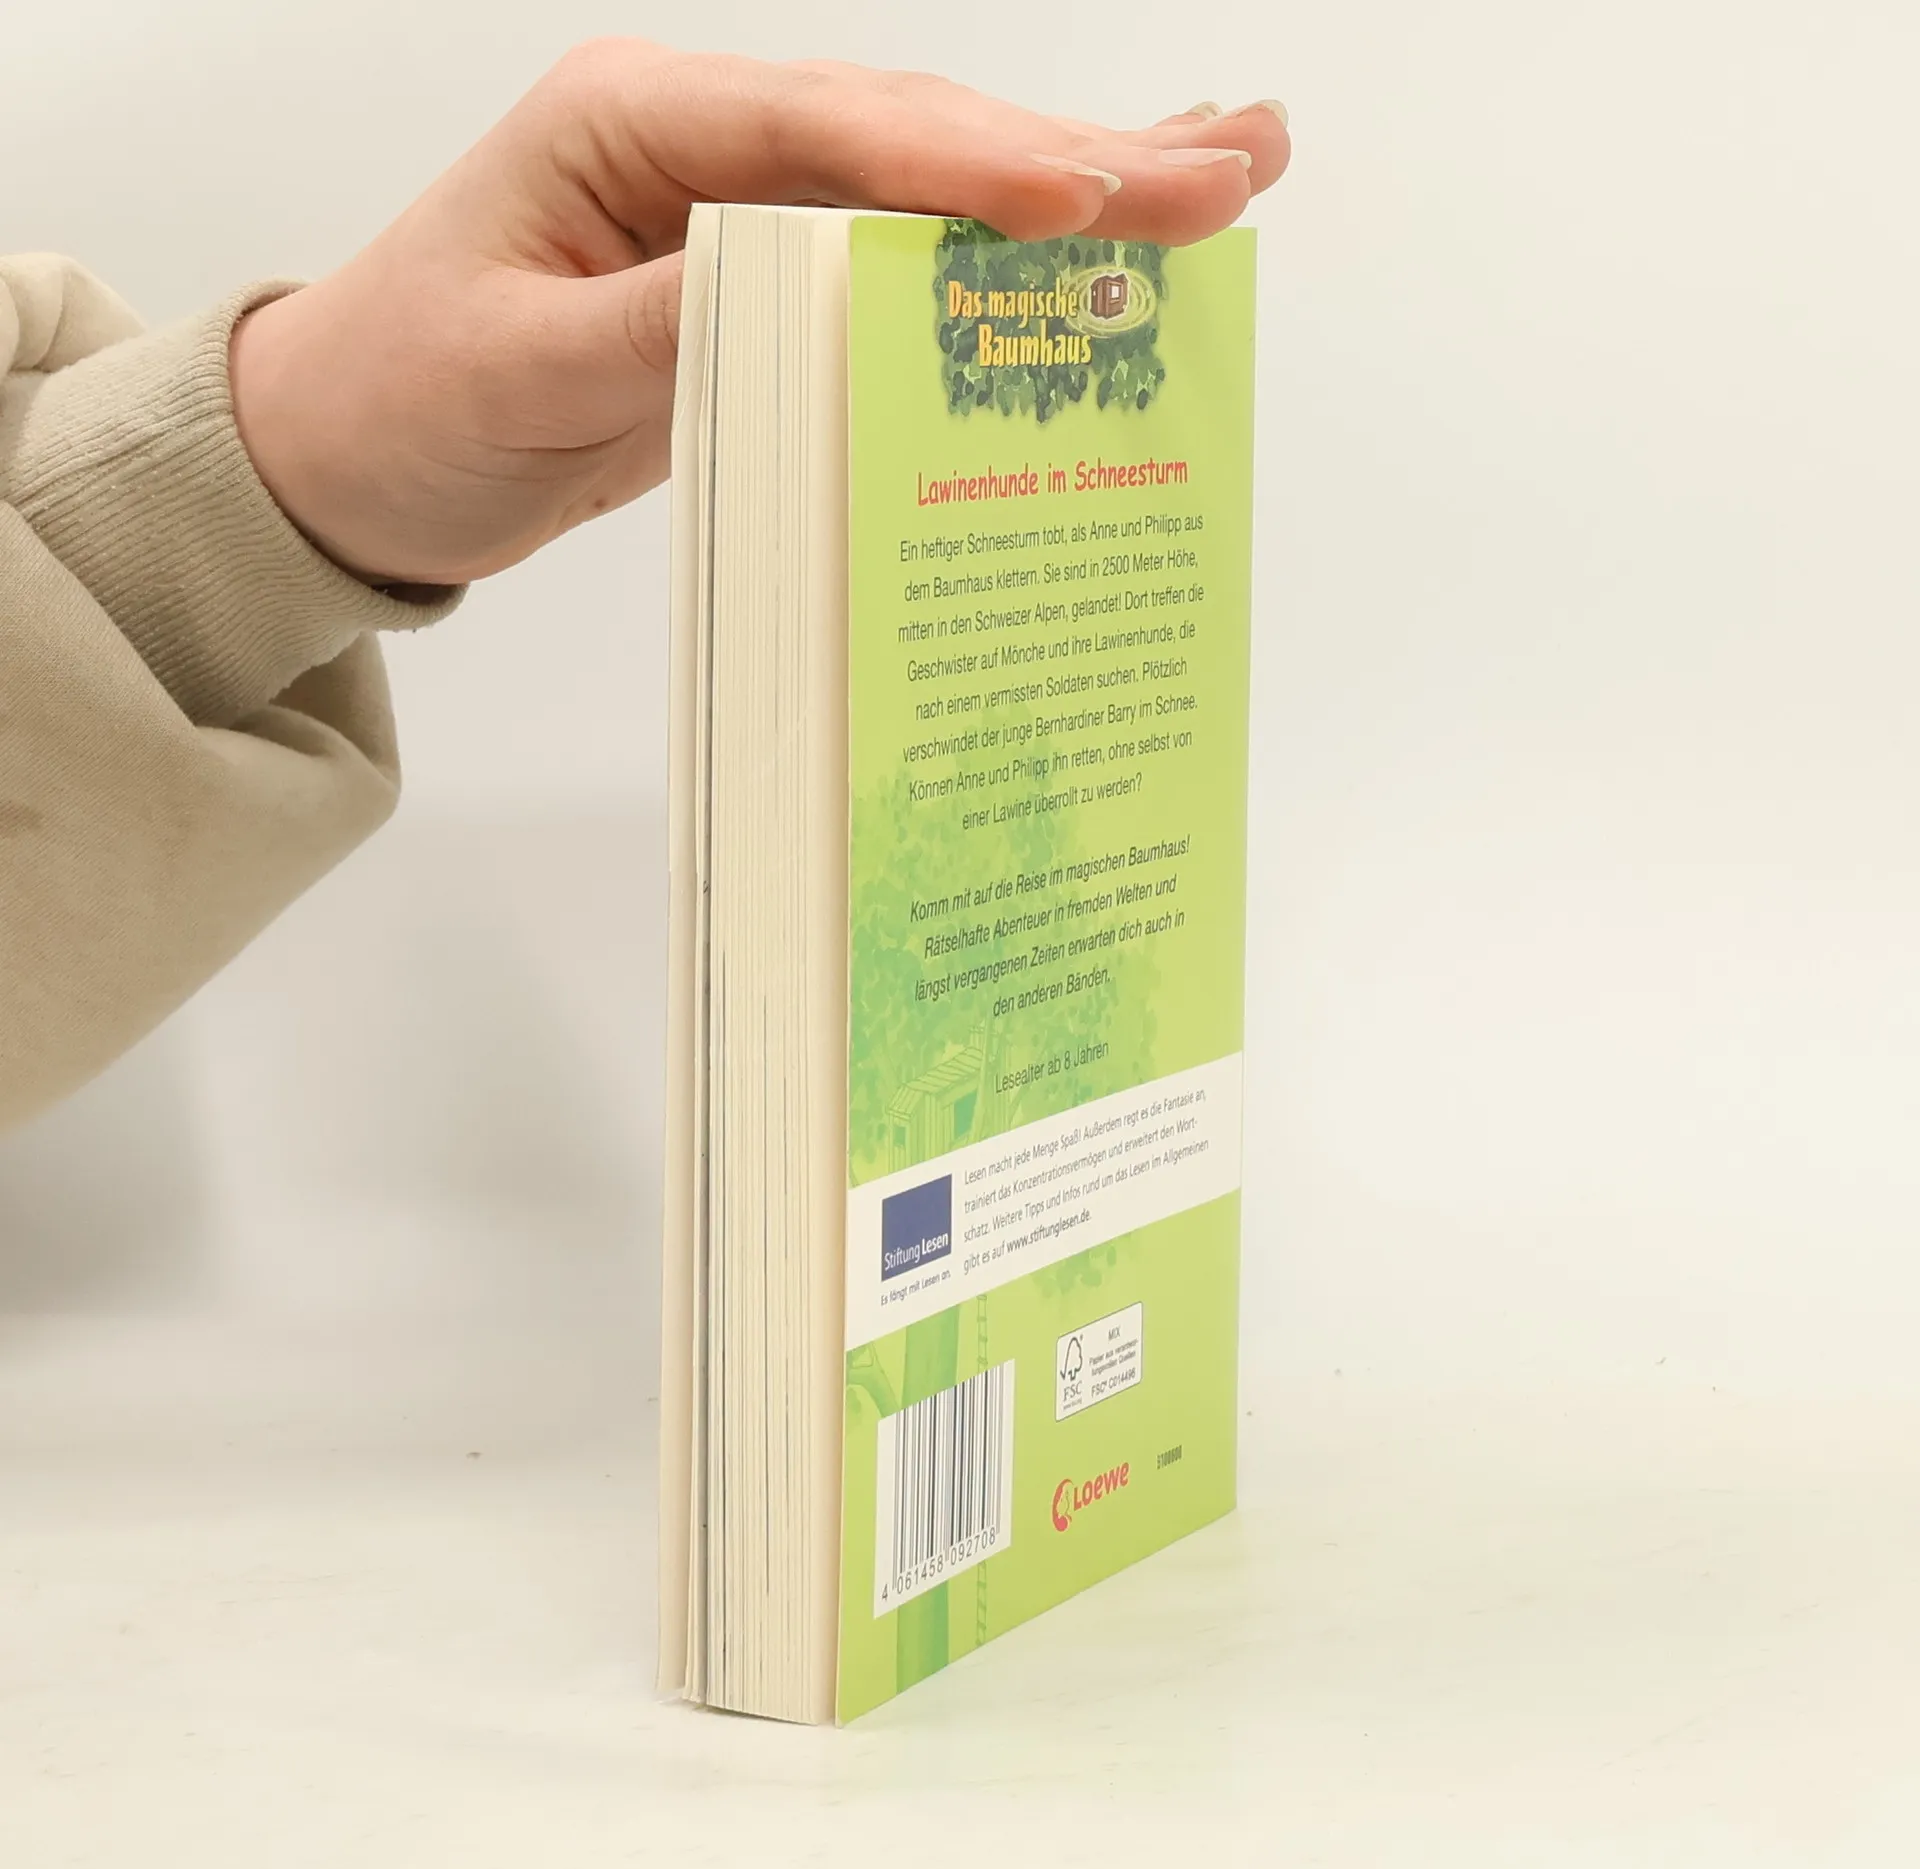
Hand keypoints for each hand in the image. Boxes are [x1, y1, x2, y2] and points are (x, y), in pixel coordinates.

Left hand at [229, 43, 1289, 587]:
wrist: (349, 459)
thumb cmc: (404, 400)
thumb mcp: (517, 366)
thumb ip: (667, 321)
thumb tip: (822, 282)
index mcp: (637, 127)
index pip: (837, 134)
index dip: (977, 165)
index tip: (1101, 191)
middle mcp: (706, 150)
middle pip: (917, 140)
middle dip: (1080, 157)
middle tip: (1239, 165)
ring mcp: (742, 217)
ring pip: (930, 194)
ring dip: (1075, 191)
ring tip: (1226, 174)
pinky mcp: (762, 295)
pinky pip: (898, 272)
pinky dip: (1000, 268)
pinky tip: (1092, 254)